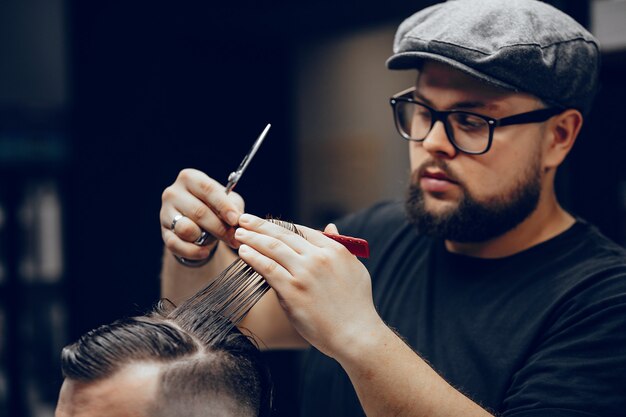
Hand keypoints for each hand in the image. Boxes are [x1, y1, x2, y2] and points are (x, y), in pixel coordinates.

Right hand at [160, 168, 244, 260]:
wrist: (197, 224)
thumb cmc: (214, 208)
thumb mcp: (228, 202)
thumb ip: (235, 207)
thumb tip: (239, 219)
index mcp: (190, 178)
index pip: (207, 189)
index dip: (223, 205)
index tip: (235, 220)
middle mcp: (173, 192)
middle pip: (199, 211)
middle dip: (220, 228)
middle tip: (235, 239)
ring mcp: (165, 213)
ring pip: (186, 228)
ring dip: (205, 238)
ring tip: (216, 241)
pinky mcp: (163, 232)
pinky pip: (176, 245)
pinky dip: (193, 251)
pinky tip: (204, 252)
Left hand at [234, 214, 383, 357]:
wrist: (356, 334)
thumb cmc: (357, 305)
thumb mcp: (354, 268)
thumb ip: (339, 246)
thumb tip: (330, 227)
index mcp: (334, 250)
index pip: (302, 230)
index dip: (280, 225)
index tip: (266, 224)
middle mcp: (319, 257)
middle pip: (283, 235)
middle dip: (260, 225)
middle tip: (244, 219)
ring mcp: (304, 273)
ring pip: (272, 248)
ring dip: (252, 238)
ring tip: (239, 233)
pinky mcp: (292, 291)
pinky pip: (268, 268)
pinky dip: (253, 258)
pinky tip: (244, 252)